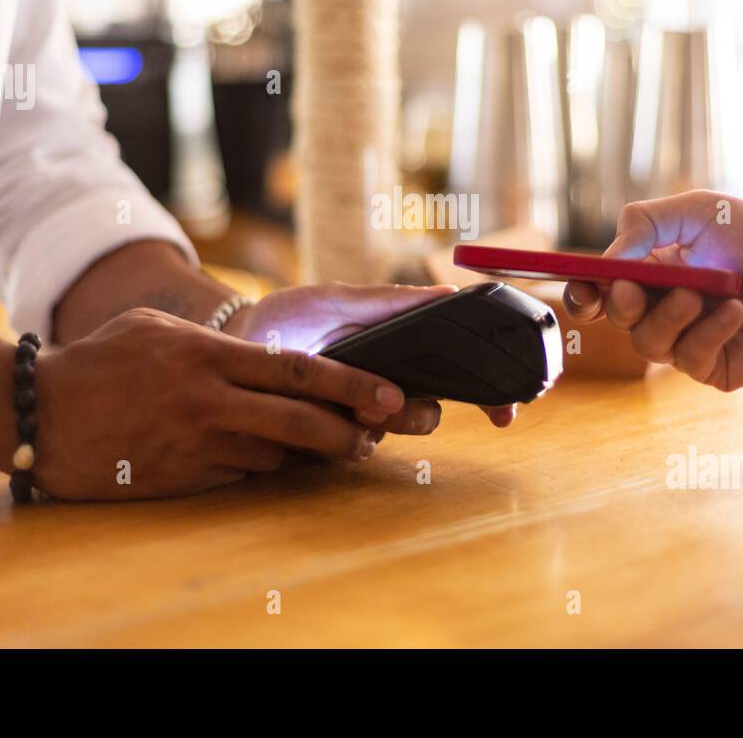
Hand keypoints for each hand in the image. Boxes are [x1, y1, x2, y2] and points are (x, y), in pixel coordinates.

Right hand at [31, 307, 414, 498]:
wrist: (38, 412)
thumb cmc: (101, 360)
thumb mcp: (159, 330)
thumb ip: (216, 343)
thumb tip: (268, 360)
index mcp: (208, 355)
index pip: (297, 371)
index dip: (350, 384)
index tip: (389, 392)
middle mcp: (208, 401)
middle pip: (299, 421)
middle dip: (349, 430)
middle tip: (379, 435)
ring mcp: (195, 445)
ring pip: (273, 454)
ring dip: (303, 452)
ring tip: (330, 445)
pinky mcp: (180, 479)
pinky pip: (237, 475)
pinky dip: (257, 465)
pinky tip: (264, 456)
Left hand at [225, 283, 517, 429]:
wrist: (235, 343)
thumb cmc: (290, 317)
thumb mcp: (341, 299)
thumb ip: (392, 301)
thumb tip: (449, 293)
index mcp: (398, 357)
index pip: (456, 378)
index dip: (489, 397)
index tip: (507, 411)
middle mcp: (383, 392)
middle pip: (431, 412)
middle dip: (423, 410)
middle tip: (395, 399)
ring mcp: (355, 420)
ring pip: (395, 433)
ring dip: (385, 419)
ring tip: (358, 401)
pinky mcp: (322, 442)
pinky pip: (350, 448)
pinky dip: (346, 433)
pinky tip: (326, 413)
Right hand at [563, 190, 742, 390]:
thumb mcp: (698, 211)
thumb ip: (644, 223)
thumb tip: (607, 259)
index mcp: (653, 271)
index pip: (603, 287)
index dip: (585, 291)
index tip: (583, 287)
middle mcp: (664, 307)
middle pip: (616, 317)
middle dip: (617, 304)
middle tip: (629, 290)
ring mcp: (687, 340)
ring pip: (646, 342)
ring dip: (667, 316)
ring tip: (698, 294)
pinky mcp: (713, 366)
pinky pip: (689, 356)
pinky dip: (709, 330)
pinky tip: (736, 310)